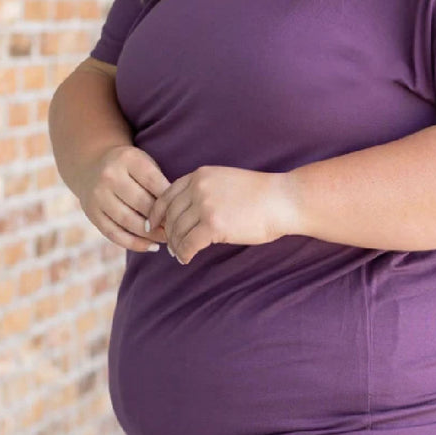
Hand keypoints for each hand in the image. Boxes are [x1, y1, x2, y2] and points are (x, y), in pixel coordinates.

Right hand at [76, 144, 169, 252]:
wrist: (92, 167)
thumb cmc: (130, 169)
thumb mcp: (145, 164)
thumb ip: (160, 183)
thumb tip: (177, 214)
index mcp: (128, 159)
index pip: (154, 182)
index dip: (170, 200)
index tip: (183, 212)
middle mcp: (110, 175)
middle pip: (141, 203)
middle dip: (162, 219)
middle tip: (178, 229)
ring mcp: (98, 195)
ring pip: (128, 221)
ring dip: (151, 234)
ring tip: (167, 239)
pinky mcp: (92, 213)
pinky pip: (114, 234)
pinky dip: (135, 244)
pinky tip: (151, 246)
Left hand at [147, 165, 297, 263]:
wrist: (283, 200)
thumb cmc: (261, 195)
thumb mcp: (226, 182)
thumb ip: (205, 191)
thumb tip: (186, 214)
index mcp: (200, 175)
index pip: (167, 194)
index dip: (157, 212)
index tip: (152, 225)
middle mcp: (199, 187)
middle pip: (170, 214)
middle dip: (167, 233)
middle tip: (170, 246)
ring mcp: (205, 205)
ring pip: (177, 230)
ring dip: (176, 245)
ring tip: (180, 254)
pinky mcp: (213, 224)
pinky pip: (189, 244)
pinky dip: (185, 254)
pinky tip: (187, 259)